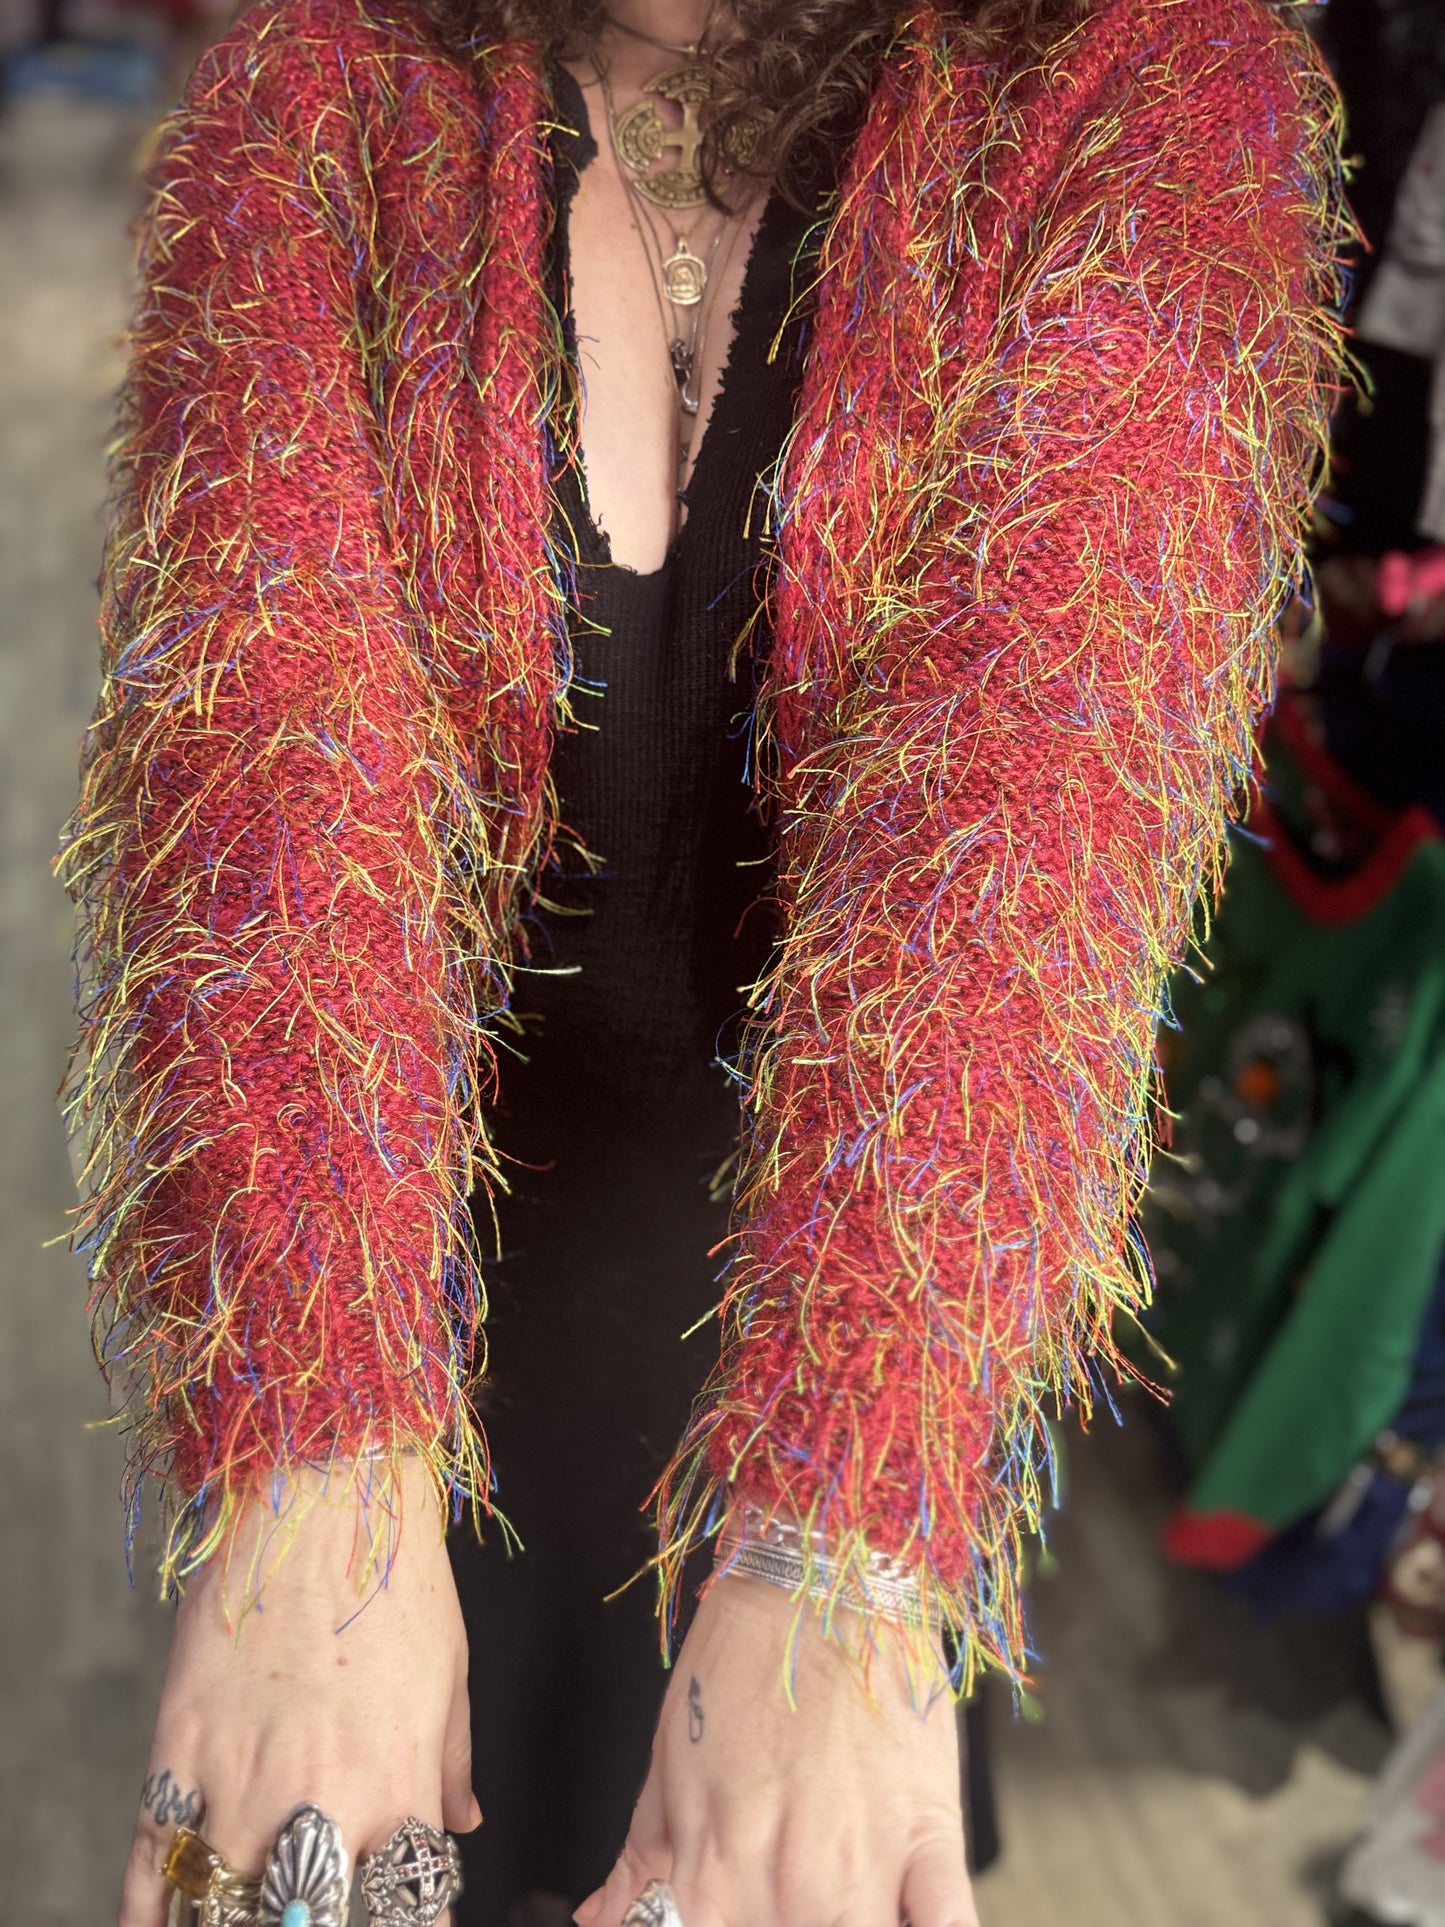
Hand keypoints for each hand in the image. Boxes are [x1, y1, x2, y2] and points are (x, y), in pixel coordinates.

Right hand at [120, 1458, 479, 1925]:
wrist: (324, 1489)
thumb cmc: (395, 1570)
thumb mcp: (449, 1669)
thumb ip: (450, 1761)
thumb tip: (463, 1820)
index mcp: (399, 1787)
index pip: (409, 1912)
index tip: (398, 1923)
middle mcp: (321, 1802)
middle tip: (309, 1914)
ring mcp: (241, 1783)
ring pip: (224, 1910)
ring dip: (236, 1921)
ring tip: (247, 1915)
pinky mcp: (179, 1751)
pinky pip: (153, 1866)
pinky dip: (152, 1914)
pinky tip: (164, 1926)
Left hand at [577, 1571, 978, 1926]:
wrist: (821, 1581)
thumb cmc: (746, 1650)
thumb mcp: (670, 1754)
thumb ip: (642, 1855)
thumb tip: (606, 1916)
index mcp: (711, 1876)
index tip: (721, 1911)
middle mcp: (783, 1892)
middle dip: (774, 1923)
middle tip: (779, 1885)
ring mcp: (861, 1875)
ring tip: (839, 1899)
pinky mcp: (930, 1843)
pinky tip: (906, 1917)